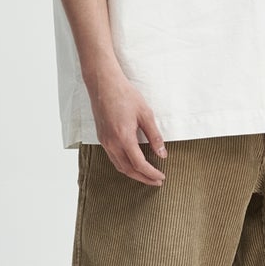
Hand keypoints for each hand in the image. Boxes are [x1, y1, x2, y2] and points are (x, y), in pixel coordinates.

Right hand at [87, 58, 167, 185]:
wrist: (104, 84)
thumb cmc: (125, 95)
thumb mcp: (145, 114)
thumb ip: (154, 135)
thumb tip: (162, 153)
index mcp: (124, 138)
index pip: (139, 164)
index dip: (151, 173)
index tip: (161, 177)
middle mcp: (112, 143)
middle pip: (128, 170)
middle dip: (143, 178)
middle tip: (156, 181)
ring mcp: (105, 141)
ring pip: (119, 166)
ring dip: (133, 173)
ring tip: (146, 175)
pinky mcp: (102, 137)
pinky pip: (113, 158)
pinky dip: (124, 164)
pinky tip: (133, 162)